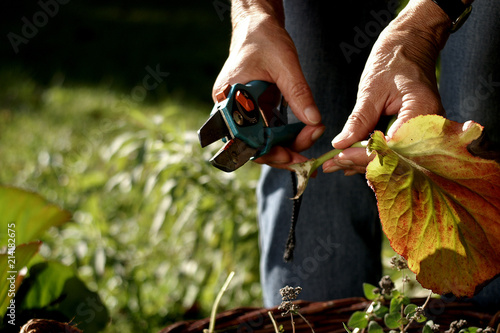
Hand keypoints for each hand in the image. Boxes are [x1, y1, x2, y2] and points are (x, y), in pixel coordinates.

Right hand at [213, 3, 323, 169]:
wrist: (258, 24)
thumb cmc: (264, 38)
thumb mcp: (285, 65)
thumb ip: (299, 93)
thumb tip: (313, 121)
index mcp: (228, 98)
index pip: (244, 137)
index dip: (266, 151)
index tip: (290, 156)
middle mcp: (231, 109)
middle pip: (253, 144)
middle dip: (281, 153)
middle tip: (306, 160)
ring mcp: (243, 111)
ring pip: (263, 140)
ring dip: (287, 146)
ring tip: (311, 142)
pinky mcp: (254, 109)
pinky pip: (268, 130)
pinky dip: (286, 136)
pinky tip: (304, 136)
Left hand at [323, 0, 451, 174]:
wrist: (413, 43)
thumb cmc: (395, 58)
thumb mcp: (372, 88)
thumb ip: (359, 119)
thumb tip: (341, 144)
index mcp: (422, 112)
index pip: (392, 148)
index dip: (364, 157)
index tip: (339, 157)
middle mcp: (428, 128)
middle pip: (393, 160)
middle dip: (360, 164)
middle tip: (331, 165)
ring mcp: (424, 133)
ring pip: (392, 159)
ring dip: (362, 163)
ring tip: (334, 165)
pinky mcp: (414, 134)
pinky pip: (393, 151)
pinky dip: (371, 156)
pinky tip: (350, 161)